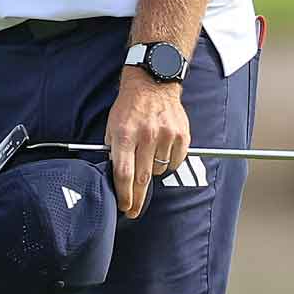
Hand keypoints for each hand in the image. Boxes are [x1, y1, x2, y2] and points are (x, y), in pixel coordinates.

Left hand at [104, 68, 188, 218]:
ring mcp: (165, 136)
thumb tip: (115, 175)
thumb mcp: (112, 125)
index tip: (124, 206)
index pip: (124, 173)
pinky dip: (167, 163)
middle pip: (142, 178)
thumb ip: (113, 150)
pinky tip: (161, 151)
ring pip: (158, 171)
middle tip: (133, 210)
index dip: (124, 194)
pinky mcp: (180, 135)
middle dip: (137, 198)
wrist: (153, 83)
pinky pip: (174, 162)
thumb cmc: (129, 106)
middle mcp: (146, 136)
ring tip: (147, 156)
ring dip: (151, 171)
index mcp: (125, 135)